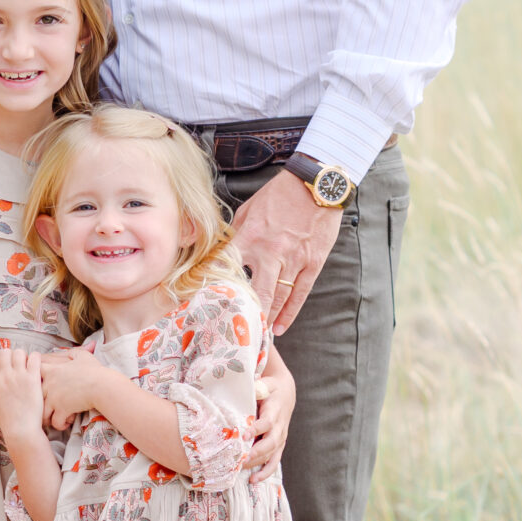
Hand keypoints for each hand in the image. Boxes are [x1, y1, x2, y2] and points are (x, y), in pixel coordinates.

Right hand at [0, 345, 43, 444]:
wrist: (21, 430)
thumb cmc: (8, 421)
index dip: (1, 356)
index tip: (7, 362)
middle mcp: (5, 377)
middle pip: (7, 351)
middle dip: (12, 355)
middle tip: (18, 364)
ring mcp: (19, 377)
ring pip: (20, 352)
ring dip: (24, 356)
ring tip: (28, 365)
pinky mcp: (33, 380)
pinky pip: (34, 358)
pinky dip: (36, 358)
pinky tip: (36, 366)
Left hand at [38, 349, 100, 431]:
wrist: (102, 386)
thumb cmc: (94, 370)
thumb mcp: (82, 356)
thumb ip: (72, 353)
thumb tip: (69, 352)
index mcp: (53, 370)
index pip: (34, 371)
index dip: (34, 377)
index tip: (39, 384)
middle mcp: (50, 384)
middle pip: (34, 395)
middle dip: (39, 402)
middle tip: (47, 406)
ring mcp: (54, 397)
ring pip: (42, 412)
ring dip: (48, 416)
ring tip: (55, 417)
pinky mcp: (62, 409)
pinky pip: (54, 421)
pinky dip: (60, 424)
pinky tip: (66, 422)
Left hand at [227, 171, 343, 330]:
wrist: (316, 185)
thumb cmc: (279, 195)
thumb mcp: (249, 209)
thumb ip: (235, 233)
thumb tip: (220, 251)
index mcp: (250, 236)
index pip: (227, 266)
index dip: (215, 286)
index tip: (205, 304)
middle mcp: (270, 251)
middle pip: (254, 291)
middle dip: (244, 313)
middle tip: (235, 331)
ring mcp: (293, 259)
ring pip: (277, 297)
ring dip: (266, 318)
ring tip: (256, 334)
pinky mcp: (312, 263)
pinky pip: (300, 293)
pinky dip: (289, 313)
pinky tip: (280, 326)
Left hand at [248, 342, 295, 477]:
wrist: (285, 393)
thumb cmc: (269, 387)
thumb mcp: (263, 383)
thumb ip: (254, 388)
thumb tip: (240, 391)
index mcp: (275, 411)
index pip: (266, 422)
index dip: (256, 429)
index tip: (243, 435)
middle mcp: (279, 427)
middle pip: (270, 443)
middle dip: (256, 452)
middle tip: (241, 459)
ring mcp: (280, 438)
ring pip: (271, 455)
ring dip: (258, 464)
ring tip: (242, 472)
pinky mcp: (278, 445)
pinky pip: (273, 462)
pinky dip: (265, 472)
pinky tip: (253, 480)